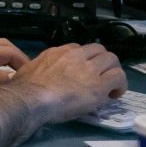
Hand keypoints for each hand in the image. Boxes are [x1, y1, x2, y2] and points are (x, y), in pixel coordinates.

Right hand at [11, 43, 127, 120]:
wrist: (32, 98)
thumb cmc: (25, 89)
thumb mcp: (29, 69)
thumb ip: (42, 68)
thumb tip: (41, 75)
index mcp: (57, 52)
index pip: (78, 48)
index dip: (84, 60)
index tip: (83, 72)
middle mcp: (75, 56)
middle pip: (98, 49)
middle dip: (102, 62)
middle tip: (101, 76)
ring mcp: (88, 68)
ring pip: (112, 59)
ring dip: (113, 71)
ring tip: (110, 86)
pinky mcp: (99, 84)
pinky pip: (119, 77)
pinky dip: (119, 85)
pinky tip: (113, 95)